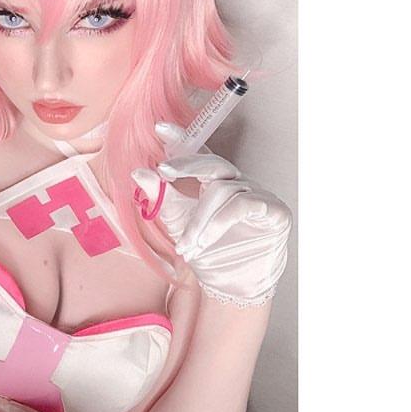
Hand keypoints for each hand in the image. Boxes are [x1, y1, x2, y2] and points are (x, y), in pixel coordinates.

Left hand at [132, 122, 291, 305]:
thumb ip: (160, 197)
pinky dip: (218, 223)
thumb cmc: (206, 250)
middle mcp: (236, 182)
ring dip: (199, 220)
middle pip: (212, 163)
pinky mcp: (273, 211)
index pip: (197, 153)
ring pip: (222, 190)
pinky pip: (243, 205)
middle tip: (163, 171)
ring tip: (186, 245)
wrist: (230, 284)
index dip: (180, 138)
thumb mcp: (176, 222)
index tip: (158, 127)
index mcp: (212, 181)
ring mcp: (257, 194)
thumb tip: (138, 172)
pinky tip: (205, 240)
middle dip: (185, 165)